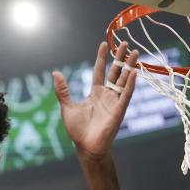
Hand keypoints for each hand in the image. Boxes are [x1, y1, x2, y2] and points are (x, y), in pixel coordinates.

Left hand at [53, 42, 138, 160]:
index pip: (99, 71)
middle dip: (119, 58)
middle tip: (124, 43)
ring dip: (129, 67)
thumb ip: (63, 90)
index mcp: (95, 93)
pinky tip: (134, 72)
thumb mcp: (67, 107)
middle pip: (115, 72)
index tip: (103, 44)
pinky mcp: (119, 110)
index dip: (101, 58)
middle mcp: (107, 95)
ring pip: (124, 80)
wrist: (86, 146)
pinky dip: (130, 84)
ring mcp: (114, 102)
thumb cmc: (77, 130)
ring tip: (135, 52)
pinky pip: (126, 95)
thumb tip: (55, 73)